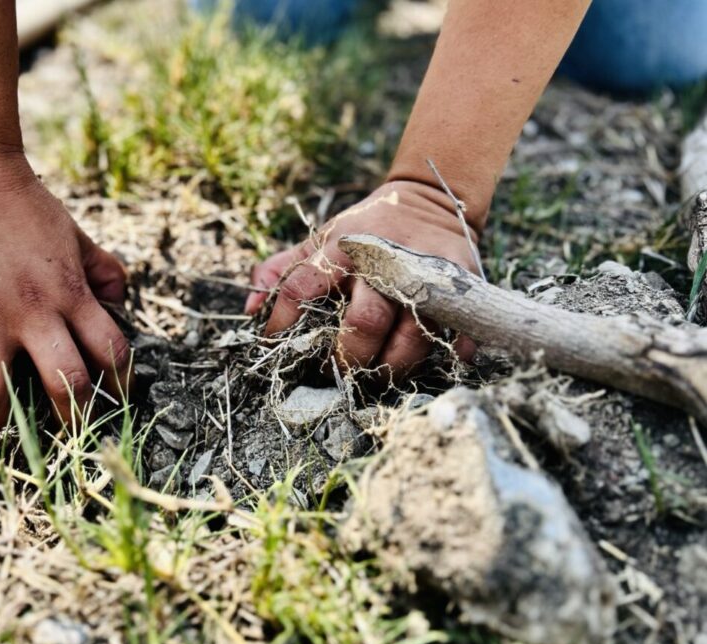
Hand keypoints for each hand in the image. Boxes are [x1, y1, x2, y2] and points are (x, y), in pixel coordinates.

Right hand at [0, 147, 129, 430]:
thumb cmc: (24, 202)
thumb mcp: (75, 233)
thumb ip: (102, 270)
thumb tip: (121, 302)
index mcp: (70, 291)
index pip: (110, 351)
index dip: (120, 384)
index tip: (116, 398)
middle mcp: (31, 310)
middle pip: (63, 383)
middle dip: (72, 419)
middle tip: (69, 433)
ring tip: (2, 429)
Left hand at [245, 180, 477, 378]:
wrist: (429, 200)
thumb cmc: (365, 230)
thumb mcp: (320, 240)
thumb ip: (281, 270)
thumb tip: (250, 307)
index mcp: (341, 247)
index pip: (302, 287)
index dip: (283, 323)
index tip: (275, 345)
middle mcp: (382, 259)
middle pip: (365, 322)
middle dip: (348, 358)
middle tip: (337, 372)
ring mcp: (424, 271)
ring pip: (411, 335)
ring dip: (391, 367)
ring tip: (377, 376)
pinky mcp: (460, 280)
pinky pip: (458, 327)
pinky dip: (451, 349)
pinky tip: (440, 359)